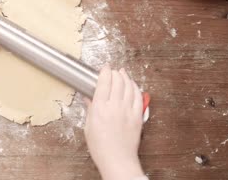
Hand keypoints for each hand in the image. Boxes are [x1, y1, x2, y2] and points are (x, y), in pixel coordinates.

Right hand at [84, 65, 144, 179]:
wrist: (117, 160)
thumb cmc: (101, 147)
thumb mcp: (89, 127)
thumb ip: (90, 109)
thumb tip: (89, 98)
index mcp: (100, 108)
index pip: (104, 82)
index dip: (105, 72)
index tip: (104, 68)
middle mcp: (115, 107)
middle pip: (117, 81)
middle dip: (115, 72)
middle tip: (113, 71)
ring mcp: (128, 111)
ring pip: (129, 86)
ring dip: (126, 77)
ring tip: (123, 73)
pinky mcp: (137, 116)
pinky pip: (138, 97)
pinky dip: (135, 88)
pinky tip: (133, 85)